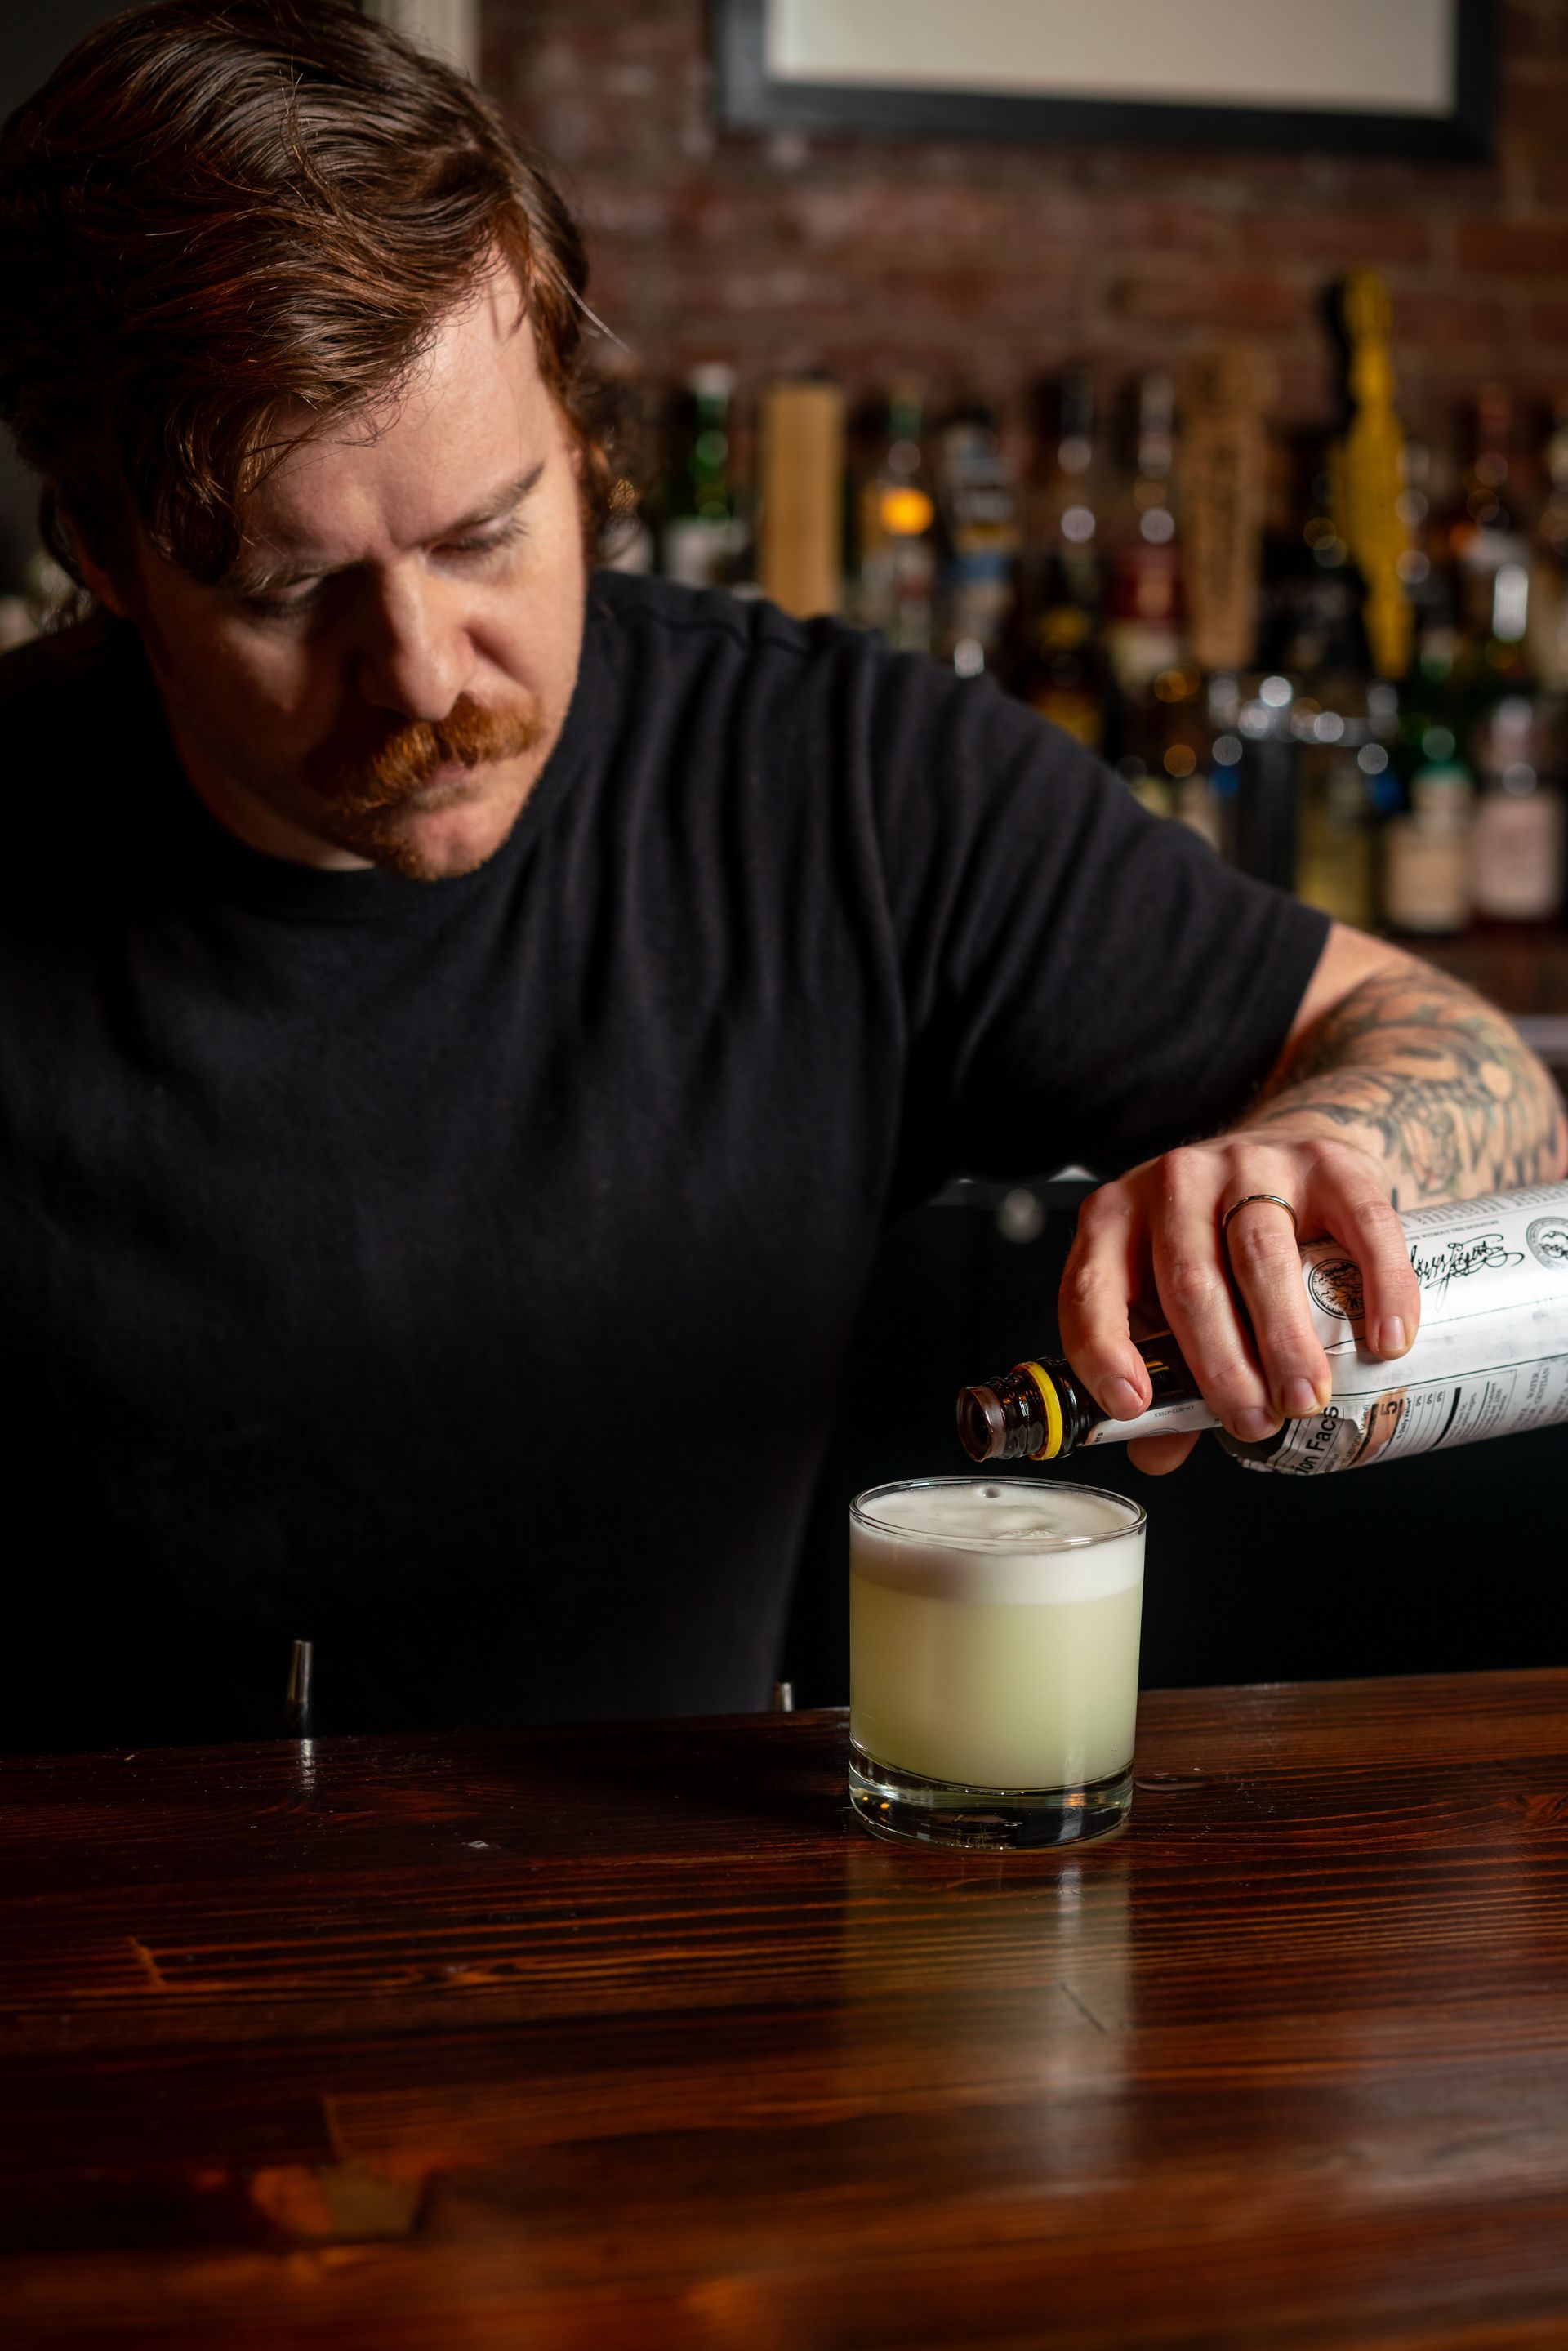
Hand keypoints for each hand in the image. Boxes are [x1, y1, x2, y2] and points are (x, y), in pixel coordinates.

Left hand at [1057, 1130, 1419, 1474]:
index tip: (1134, 1405)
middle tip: (1252, 1421)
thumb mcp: (1171, 1299)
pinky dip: (1379, 1287)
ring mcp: (1252, 1164)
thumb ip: (1165, 1372)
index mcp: (1117, 1219)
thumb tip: (1156, 1452)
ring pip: (1262, 1253)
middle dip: (1220, 1364)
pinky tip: (1386, 1341)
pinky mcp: (1329, 1162)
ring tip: (1304, 1398)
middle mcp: (1176, 1183)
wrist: (1287, 1158)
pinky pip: (1361, 1223)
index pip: (1093, 1286)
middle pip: (1190, 1279)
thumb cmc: (1218, 1244)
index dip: (1105, 1349)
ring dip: (1284, 1335)